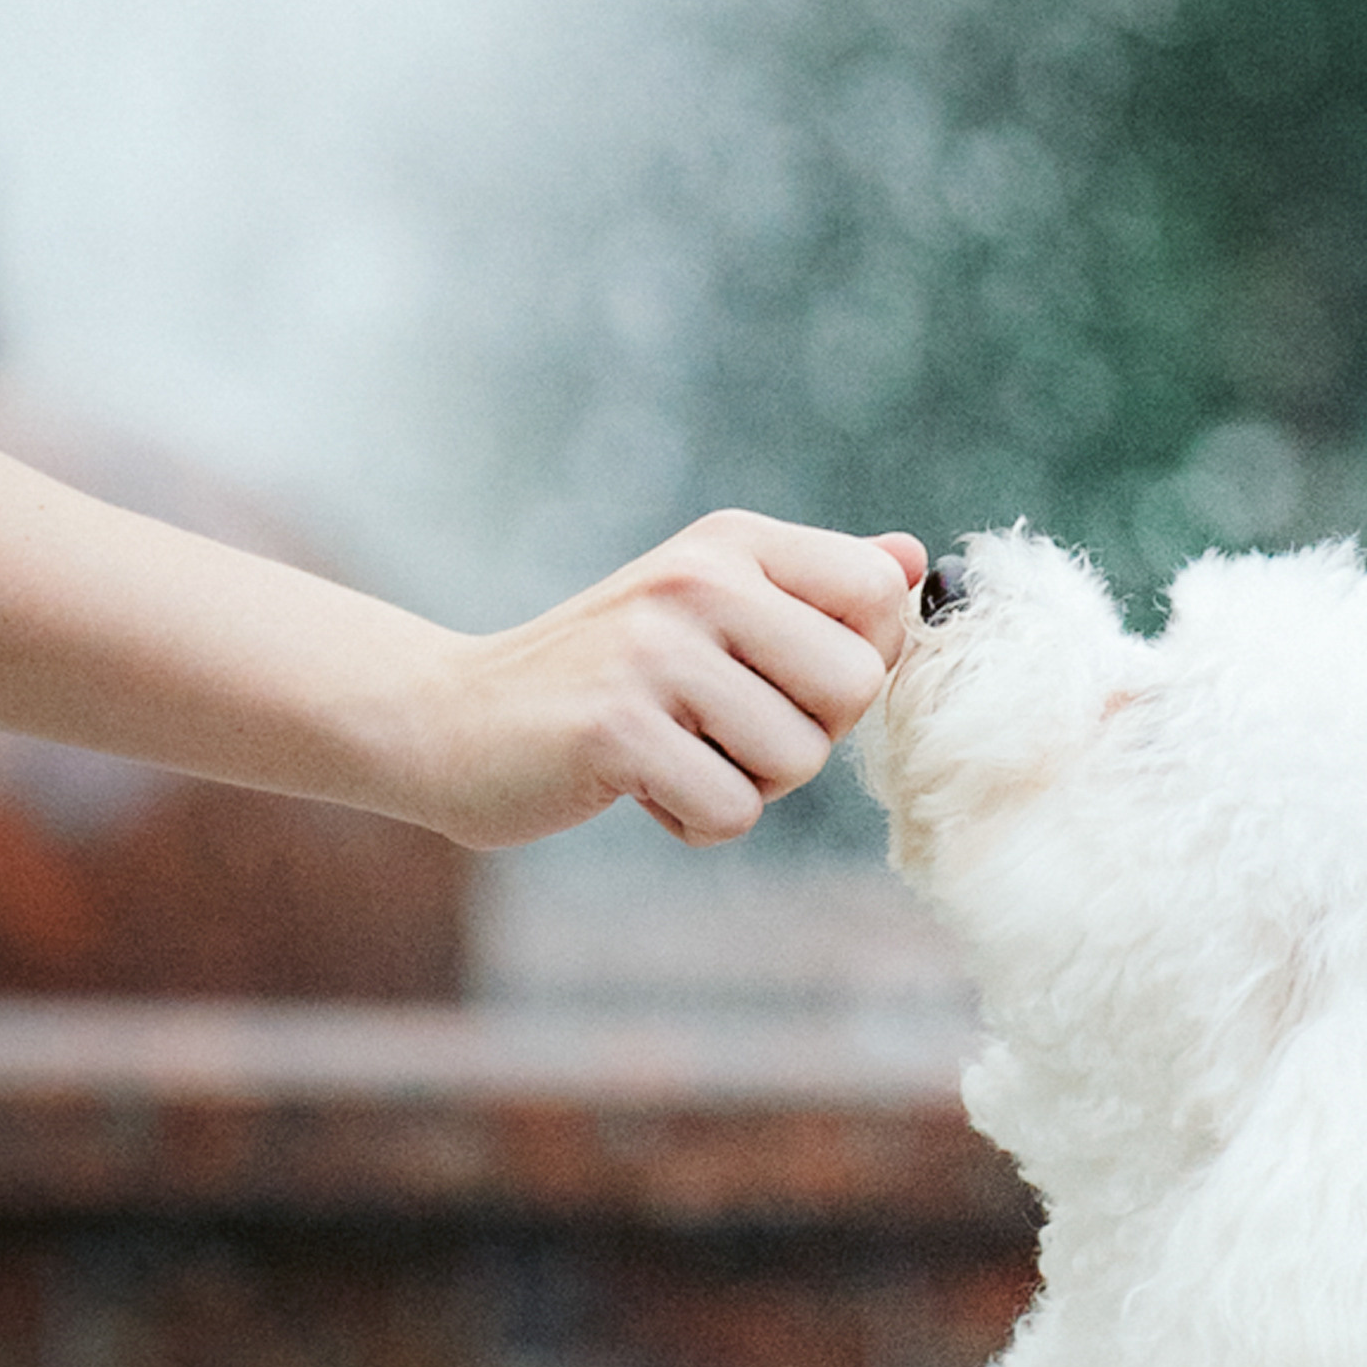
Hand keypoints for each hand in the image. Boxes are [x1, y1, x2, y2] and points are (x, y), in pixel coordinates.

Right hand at [419, 511, 926, 849]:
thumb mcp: (705, 607)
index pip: (881, 594)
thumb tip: (913, 560)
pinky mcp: (616, 728)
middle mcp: (698, 579)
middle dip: (806, 737)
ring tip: (673, 754)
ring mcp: (655, 651)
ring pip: (797, 761)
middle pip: (855, 688)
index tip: (787, 682)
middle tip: (726, 732)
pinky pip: (730, 811)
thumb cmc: (602, 676)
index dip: (858, 664)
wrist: (453, 719)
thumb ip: (812, 585)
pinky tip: (639, 788)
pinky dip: (694, 823)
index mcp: (731, 543)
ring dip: (745, 785)